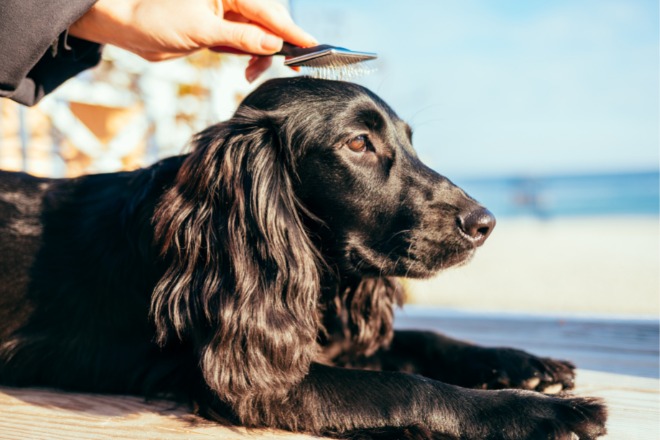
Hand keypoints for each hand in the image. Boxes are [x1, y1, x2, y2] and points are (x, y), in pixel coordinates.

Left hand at [69, 0, 316, 80]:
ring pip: (260, 36)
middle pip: (269, 22)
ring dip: (263, 56)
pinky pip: (248, 45)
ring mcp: (228, 16)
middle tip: (293, 67)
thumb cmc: (158, 20)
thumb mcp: (202, 30)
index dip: (290, 30)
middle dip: (279, 45)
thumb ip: (240, 38)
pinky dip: (252, 59)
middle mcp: (232, 1)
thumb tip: (273, 44)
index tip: (311, 46)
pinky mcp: (223, 32)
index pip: (268, 11)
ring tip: (252, 73)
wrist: (131, 30)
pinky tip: (247, 71)